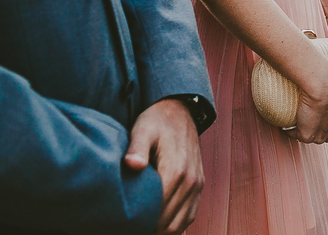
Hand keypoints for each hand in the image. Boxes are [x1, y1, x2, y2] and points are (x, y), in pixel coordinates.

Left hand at [123, 98, 203, 234]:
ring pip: (180, 224)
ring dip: (161, 230)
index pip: (158, 213)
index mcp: (176, 171)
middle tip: (127, 228)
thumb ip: (137, 148)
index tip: (123, 225)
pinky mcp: (199, 185)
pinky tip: (157, 224)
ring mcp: (197, 185)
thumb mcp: (143, 129)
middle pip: (168, 223)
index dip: (138, 224)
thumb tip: (132, 165)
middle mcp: (191, 181)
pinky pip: (189, 216)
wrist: (179, 111)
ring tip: (140, 227)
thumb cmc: (156, 121)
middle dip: (148, 229)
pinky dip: (174, 225)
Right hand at [289, 61, 327, 144]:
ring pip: (308, 137)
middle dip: (314, 129)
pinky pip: (293, 134)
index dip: (325, 123)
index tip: (319, 113)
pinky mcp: (306, 135)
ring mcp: (318, 136)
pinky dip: (289, 131)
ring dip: (302, 130)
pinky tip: (285, 125)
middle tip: (307, 116)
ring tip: (295, 120)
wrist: (325, 87)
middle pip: (320, 136)